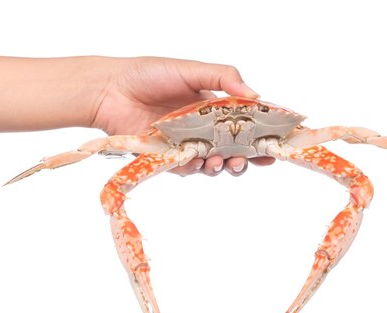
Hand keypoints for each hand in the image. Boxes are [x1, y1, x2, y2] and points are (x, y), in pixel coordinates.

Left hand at [91, 57, 274, 175]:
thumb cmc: (148, 75)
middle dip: (248, 156)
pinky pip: (189, 168)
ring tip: (225, 161)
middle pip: (233, 147)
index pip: (243, 121)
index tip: (276, 141)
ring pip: (214, 162)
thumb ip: (223, 78)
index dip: (261, 132)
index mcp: (211, 106)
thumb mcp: (191, 70)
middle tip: (256, 159)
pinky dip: (199, 168)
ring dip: (225, 164)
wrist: (110, 90)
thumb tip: (255, 94)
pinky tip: (203, 162)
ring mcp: (186, 144)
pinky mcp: (169, 158)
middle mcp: (201, 127)